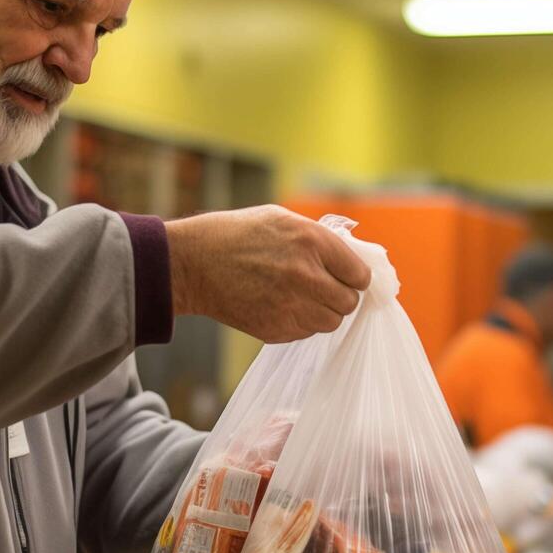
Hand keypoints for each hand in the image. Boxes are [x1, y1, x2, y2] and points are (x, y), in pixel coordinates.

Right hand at [165, 205, 371, 343]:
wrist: (193, 263)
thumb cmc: (236, 235)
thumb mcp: (282, 219)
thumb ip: (320, 239)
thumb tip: (350, 259)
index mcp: (312, 241)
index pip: (359, 274)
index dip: (355, 276)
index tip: (347, 277)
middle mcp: (306, 275)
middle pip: (349, 302)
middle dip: (341, 296)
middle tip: (325, 289)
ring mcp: (291, 305)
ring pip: (331, 322)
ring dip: (322, 312)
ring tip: (303, 299)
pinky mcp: (276, 328)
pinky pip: (306, 333)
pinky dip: (300, 323)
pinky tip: (282, 306)